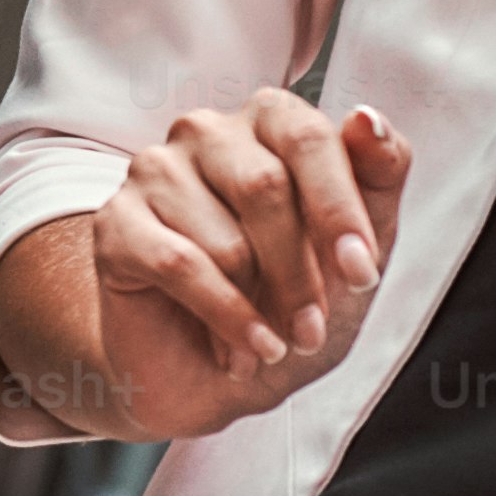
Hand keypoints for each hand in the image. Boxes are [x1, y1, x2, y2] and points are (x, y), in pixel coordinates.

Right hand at [0, 89, 411, 440]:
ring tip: (270, 344)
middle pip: (265, 187)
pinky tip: (243, 353)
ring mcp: (153, 172)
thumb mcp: (357, 245)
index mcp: (269, 119)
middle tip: (313, 331)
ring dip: (261, 307)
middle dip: (300, 273)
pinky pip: (180, 267)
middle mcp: (205, 131)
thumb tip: (369, 118)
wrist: (216, 377)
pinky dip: (225, 319)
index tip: (362, 274)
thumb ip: (379, 174)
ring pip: (225, 239)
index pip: (308, 139)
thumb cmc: (289, 299)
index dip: (339, 211)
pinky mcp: (116, 224)